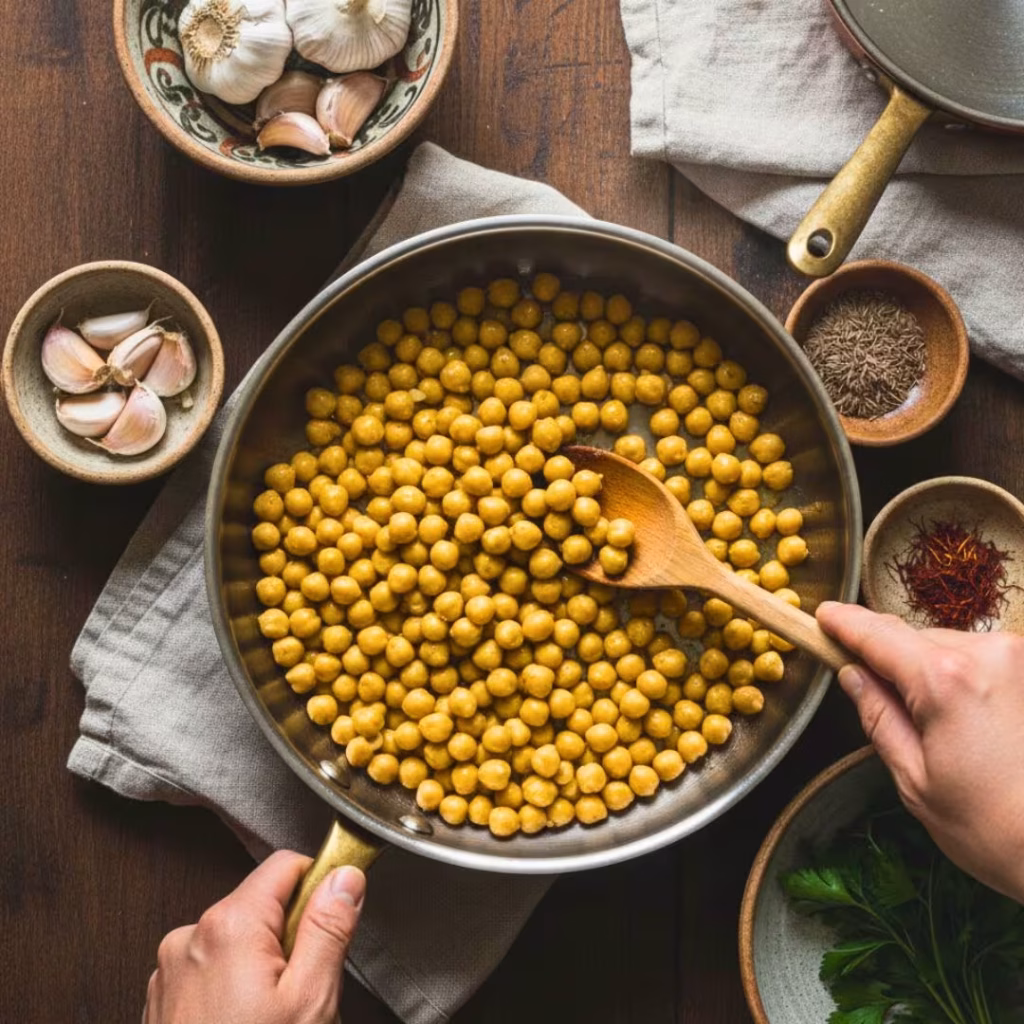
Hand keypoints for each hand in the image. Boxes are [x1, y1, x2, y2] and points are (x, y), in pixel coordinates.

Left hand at [144, 852, 365, 1023]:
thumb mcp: (310, 1000)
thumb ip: (328, 928)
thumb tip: (344, 878)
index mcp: (228, 926)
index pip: (286, 865)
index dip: (319, 885)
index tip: (336, 916)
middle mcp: (190, 938)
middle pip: (261, 905)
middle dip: (290, 937)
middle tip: (304, 991)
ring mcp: (170, 972)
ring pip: (237, 941)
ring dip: (261, 966)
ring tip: (272, 1020)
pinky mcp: (163, 1002)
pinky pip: (211, 971)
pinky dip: (234, 989)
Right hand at [817, 602, 1023, 902]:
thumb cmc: (993, 829)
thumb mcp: (914, 778)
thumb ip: (878, 716)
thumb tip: (852, 675)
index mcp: (945, 680)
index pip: (877, 636)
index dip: (845, 623)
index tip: (823, 614)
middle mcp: (988, 654)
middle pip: (913, 639)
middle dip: (891, 660)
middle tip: (876, 696)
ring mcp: (1019, 658)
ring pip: (949, 647)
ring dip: (931, 670)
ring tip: (940, 726)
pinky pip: (982, 660)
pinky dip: (964, 678)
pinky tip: (971, 723)